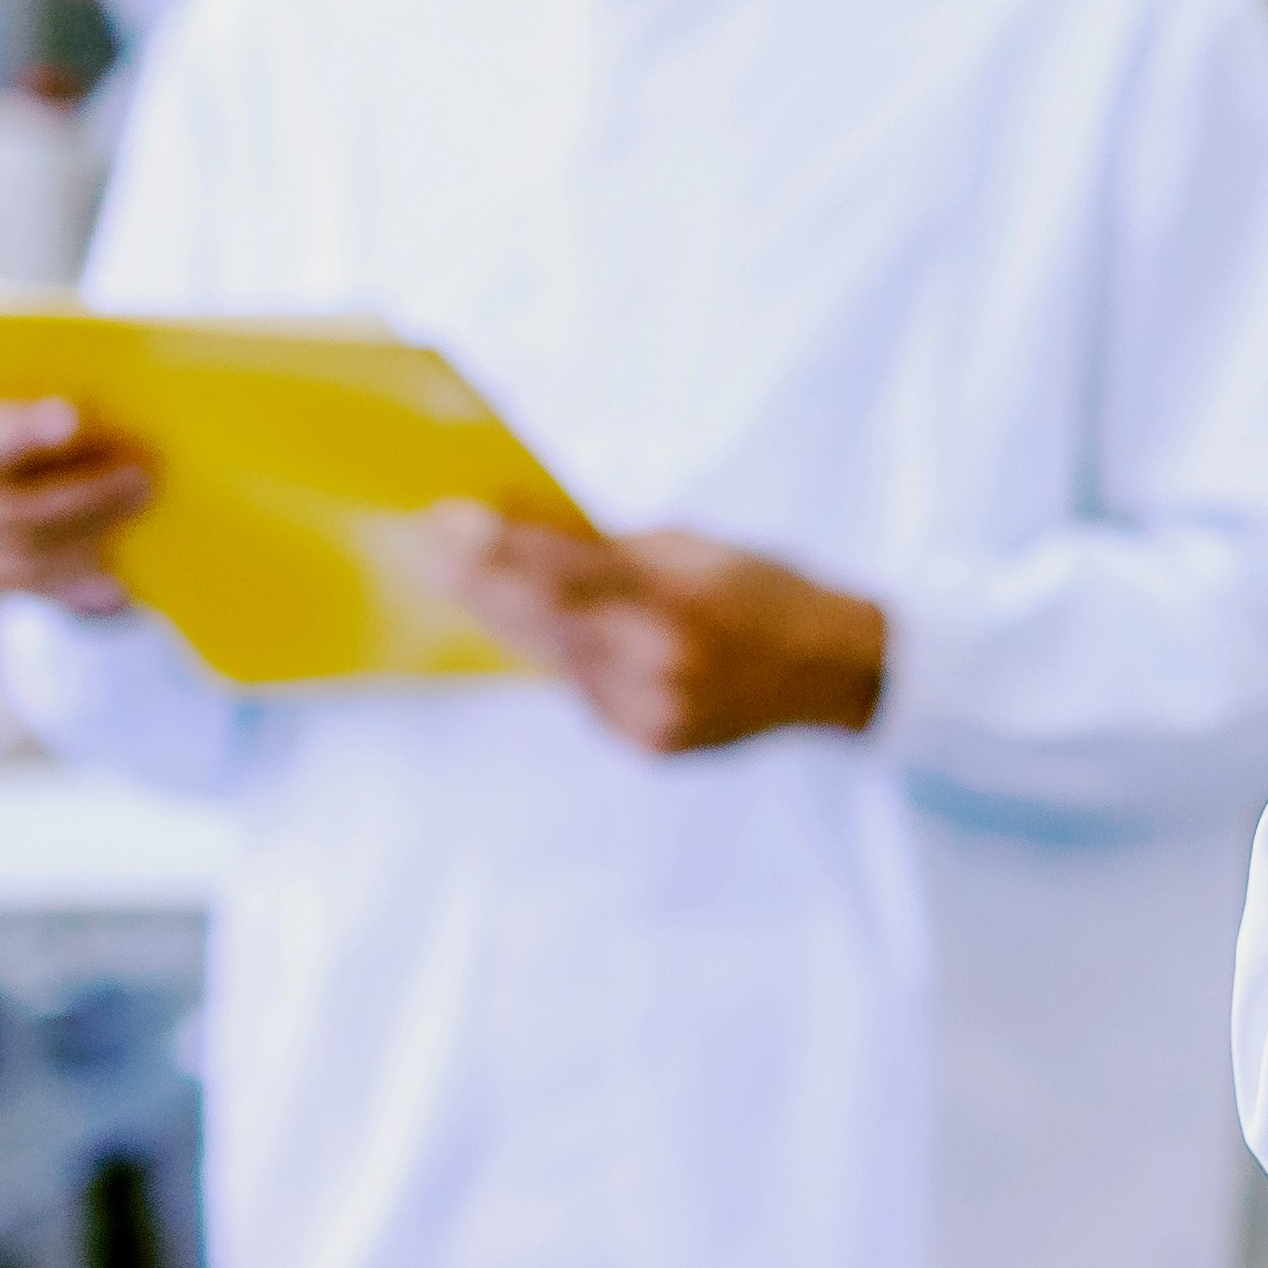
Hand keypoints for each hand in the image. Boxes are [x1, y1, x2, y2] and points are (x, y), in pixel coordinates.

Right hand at [0, 327, 154, 611]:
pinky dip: (85, 591)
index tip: (68, 415)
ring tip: (142, 496)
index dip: (18, 432)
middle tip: (140, 469)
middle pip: (16, 510)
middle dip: (83, 492)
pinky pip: (49, 596)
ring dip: (93, 528)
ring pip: (36, 557)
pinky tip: (120, 586)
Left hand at [424, 512, 892, 758]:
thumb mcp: (693, 546)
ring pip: (556, 662)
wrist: (834, 673)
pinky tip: (561, 637)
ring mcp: (652, 715)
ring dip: (515, 622)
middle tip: (433, 549)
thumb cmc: (763, 590)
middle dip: (482, 584)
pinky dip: (569, 663)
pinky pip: (585, 695)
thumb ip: (608, 546)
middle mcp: (661, 666)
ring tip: (473, 583)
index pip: (564, 573)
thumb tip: (518, 525)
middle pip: (544, 623)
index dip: (497, 550)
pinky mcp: (648, 744)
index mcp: (679, 601)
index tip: (446, 523)